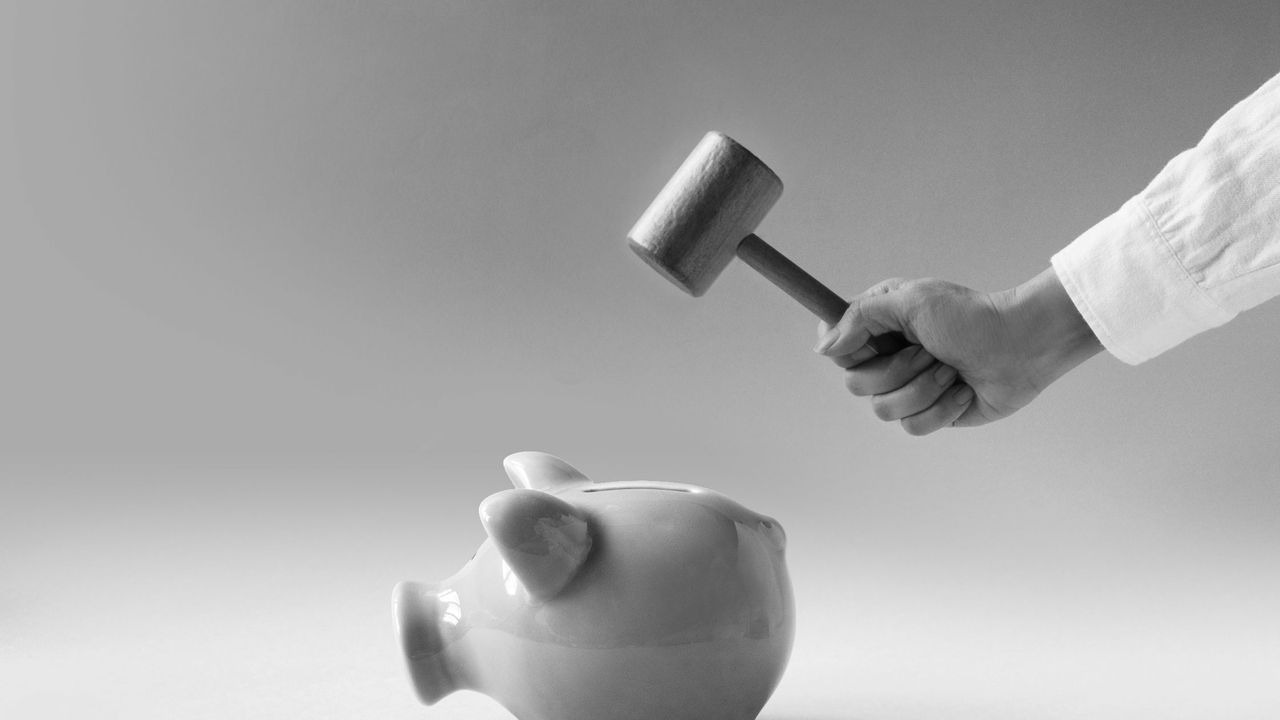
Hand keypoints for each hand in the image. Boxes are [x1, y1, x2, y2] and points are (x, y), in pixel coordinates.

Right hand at [815, 268, 1101, 434]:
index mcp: (880, 326)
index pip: (837, 350)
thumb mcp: (911, 301)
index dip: (851, 352)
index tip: (876, 342)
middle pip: (857, 385)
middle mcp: (889, 357)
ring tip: (951, 371)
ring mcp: (909, 388)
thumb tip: (822, 348)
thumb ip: (860, 317)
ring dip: (924, 389)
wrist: (1022, 345)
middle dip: (898, 370)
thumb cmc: (971, 316)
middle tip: (929, 351)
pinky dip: (942, 409)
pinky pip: (913, 427)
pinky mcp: (931, 413)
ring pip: (884, 410)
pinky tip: (962, 391)